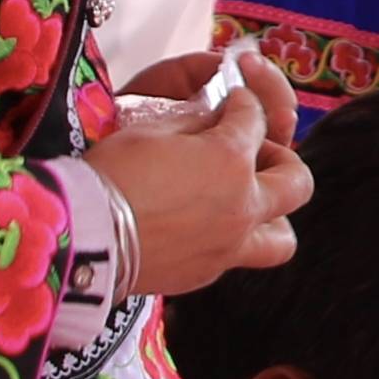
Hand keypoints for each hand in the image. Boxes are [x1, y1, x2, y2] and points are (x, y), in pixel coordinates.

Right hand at [93, 53, 310, 294]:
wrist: (83, 237)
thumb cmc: (112, 174)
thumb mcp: (151, 129)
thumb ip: (194, 122)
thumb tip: (212, 118)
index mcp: (231, 159)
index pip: (253, 119)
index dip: (242, 104)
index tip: (232, 103)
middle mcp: (243, 205)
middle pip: (296, 181)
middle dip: (281, 159)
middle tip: (256, 153)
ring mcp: (230, 246)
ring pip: (282, 238)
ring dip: (273, 216)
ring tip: (247, 204)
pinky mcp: (207, 274)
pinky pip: (238, 258)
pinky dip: (231, 240)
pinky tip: (205, 228)